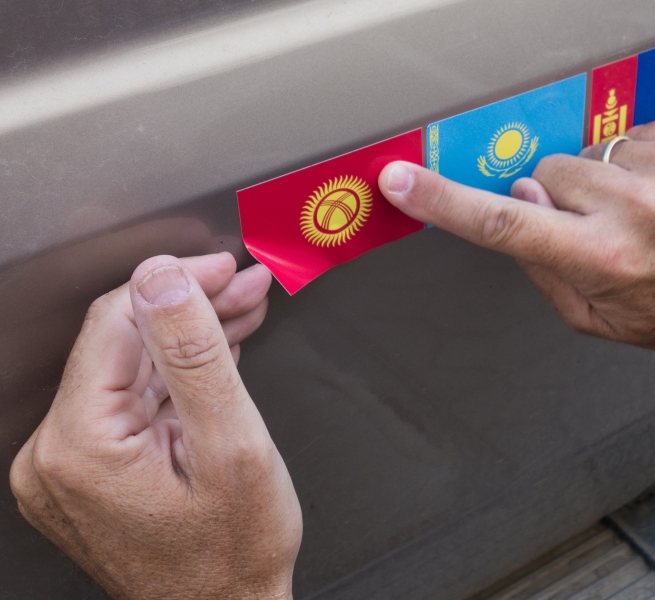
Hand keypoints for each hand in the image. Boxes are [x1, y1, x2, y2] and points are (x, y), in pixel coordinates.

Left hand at [10, 253, 301, 598]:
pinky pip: (136, 399)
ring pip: (134, 367)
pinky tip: (218, 348)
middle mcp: (59, 455)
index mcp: (79, 446)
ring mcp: (73, 464)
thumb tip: (164, 278)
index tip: (223, 265)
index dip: (175, 283)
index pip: (116, 323)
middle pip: (125, 343)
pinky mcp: (94, 468)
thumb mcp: (230, 446)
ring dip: (192, 337)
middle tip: (245, 285)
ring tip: (243, 309)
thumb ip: (194, 355)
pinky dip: (181, 374)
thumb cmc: (233, 554)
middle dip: (193, 308)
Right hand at [379, 117, 654, 359]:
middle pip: (547, 172)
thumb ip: (542, 268)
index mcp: (604, 260)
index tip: (402, 180)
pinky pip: (637, 132)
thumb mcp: (596, 320)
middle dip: (559, 197)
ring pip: (591, 151)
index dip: (443, 200)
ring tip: (644, 213)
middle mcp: (637, 209)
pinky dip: (643, 160)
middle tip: (598, 227)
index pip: (502, 222)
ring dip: (605, 180)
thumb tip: (517, 205)